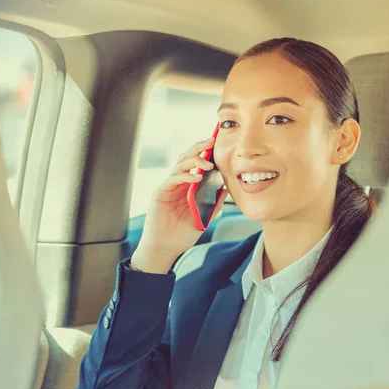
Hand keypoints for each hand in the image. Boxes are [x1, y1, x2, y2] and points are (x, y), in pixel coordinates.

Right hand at [130, 136, 227, 273]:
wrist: (165, 248)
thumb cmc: (182, 234)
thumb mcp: (204, 217)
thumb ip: (213, 202)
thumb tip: (228, 188)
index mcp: (188, 186)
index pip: (196, 163)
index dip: (206, 152)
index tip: (218, 143)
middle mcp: (178, 183)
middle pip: (187, 158)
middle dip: (199, 147)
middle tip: (212, 140)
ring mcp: (168, 187)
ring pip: (180, 165)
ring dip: (194, 160)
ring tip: (207, 163)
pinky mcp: (160, 193)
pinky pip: (173, 179)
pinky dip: (185, 176)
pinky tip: (197, 178)